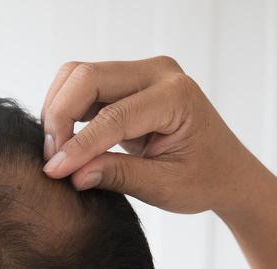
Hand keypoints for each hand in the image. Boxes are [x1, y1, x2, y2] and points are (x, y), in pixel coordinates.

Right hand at [41, 56, 257, 214]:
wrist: (226, 172)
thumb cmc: (205, 179)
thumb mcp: (165, 186)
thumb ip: (118, 176)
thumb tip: (72, 174)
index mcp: (176, 96)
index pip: (113, 115)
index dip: (79, 144)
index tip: (53, 171)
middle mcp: (157, 73)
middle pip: (87, 77)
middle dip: (59, 116)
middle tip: (50, 158)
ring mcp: (140, 74)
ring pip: (77, 77)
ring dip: (58, 110)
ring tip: (56, 150)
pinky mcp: (125, 84)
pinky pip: (82, 87)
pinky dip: (65, 111)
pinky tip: (64, 141)